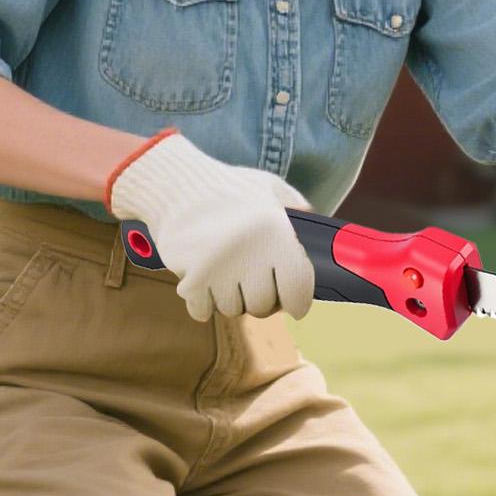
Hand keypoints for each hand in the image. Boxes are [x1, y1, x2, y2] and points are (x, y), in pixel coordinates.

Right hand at [105, 129, 315, 321]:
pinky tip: (203, 281)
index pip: (298, 290)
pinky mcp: (191, 278)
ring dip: (229, 298)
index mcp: (276, 233)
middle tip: (250, 280)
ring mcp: (219, 269)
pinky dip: (203, 302)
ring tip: (224, 273)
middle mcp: (251, 253)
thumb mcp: (269, 187)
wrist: (176, 184)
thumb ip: (296, 206)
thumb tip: (319, 226)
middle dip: (259, 298)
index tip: (293, 305)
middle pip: (262, 305)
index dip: (298, 302)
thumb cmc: (228, 187)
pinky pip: (203, 311)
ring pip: (232, 309)